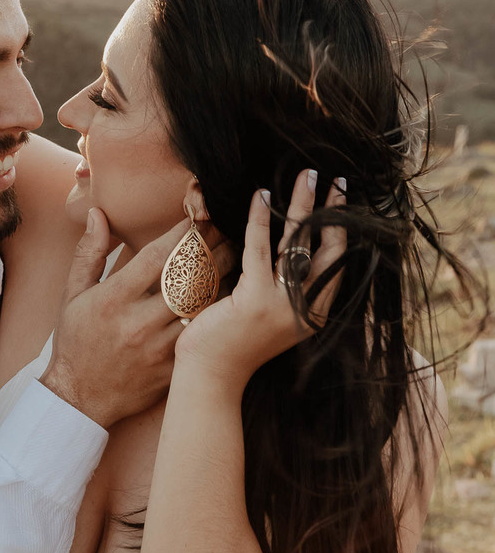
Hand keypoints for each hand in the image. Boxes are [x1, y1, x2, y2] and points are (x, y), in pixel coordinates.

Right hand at [39, 209, 232, 426]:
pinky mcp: (173, 366)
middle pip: (189, 279)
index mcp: (113, 299)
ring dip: (223, 278)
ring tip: (235, 256)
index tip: (200, 217)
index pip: (157, 256)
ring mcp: (159, 347)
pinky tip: (228, 295)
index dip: (184, 233)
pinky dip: (217, 311)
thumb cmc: (75, 340)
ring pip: (204, 305)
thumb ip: (87, 253)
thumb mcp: (71, 295)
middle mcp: (138, 322)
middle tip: (227, 230)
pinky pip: (204, 332)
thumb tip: (98, 214)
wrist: (80, 397)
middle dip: (213, 249)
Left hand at [175, 169, 346, 390]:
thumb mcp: (271, 315)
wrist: (210, 377)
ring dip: (302, 205)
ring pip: (298, 244)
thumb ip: (284, 287)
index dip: (342, 227)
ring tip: (305, 174)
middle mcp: (306, 309)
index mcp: (315, 313)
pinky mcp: (254, 301)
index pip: (337, 261)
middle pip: (326, 247)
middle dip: (331, 209)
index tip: (342, 198)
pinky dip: (261, 220)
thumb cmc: (233, 344)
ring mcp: (282, 306)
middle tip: (333, 177)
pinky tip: (261, 196)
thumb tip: (291, 249)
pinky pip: (259, 250)